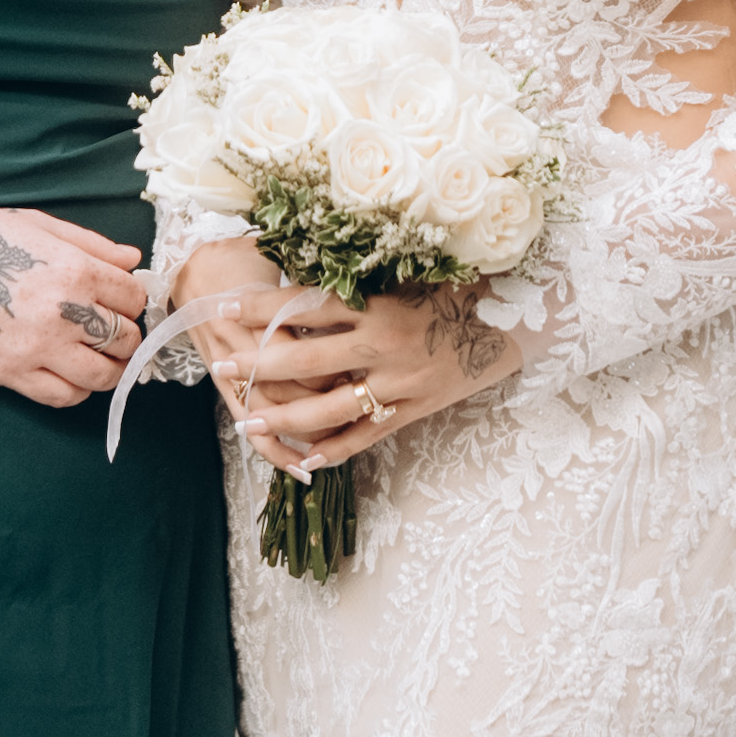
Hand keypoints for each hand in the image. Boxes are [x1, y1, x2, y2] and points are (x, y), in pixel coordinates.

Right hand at [0, 202, 153, 408]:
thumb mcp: (36, 226)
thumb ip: (89, 243)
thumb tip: (131, 259)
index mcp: (73, 268)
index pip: (133, 297)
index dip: (132, 300)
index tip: (120, 303)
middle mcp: (63, 311)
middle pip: (125, 338)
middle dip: (125, 336)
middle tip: (112, 333)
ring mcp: (37, 346)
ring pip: (103, 375)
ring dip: (111, 370)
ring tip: (101, 359)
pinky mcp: (11, 373)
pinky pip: (64, 396)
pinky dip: (78, 391)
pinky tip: (71, 375)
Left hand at [207, 265, 523, 473]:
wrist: (515, 323)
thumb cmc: (458, 290)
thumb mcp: (409, 276)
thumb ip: (360, 284)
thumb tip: (302, 279)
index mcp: (379, 306)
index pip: (308, 306)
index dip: (264, 307)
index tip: (226, 305)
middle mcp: (384, 347)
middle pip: (307, 359)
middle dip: (258, 365)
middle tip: (220, 368)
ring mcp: (399, 385)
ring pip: (329, 408)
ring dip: (284, 417)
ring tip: (247, 420)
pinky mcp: (414, 411)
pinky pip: (367, 436)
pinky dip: (335, 450)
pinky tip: (303, 460)